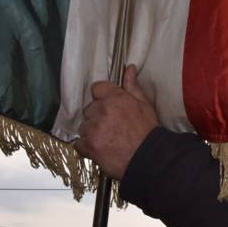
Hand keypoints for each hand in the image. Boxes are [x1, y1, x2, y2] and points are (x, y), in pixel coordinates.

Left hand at [73, 65, 157, 179]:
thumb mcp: (144, 105)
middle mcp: (102, 110)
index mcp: (116, 98)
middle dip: (96, 116)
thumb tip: (129, 68)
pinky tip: (100, 149)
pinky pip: (79, 143)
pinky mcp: (89, 146)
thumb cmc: (148, 131)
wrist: (148, 157)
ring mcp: (94, 128)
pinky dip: (87, 147)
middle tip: (110, 126)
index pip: (97, 88)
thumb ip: (132, 86)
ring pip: (83, 126)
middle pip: (89, 109)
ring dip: (91, 132)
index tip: (107, 106)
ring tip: (106, 139)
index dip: (101, 97)